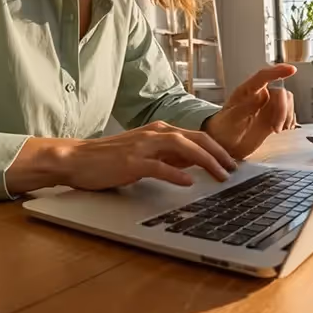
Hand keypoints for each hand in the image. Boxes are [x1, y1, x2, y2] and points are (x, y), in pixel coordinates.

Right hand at [6, 121, 238, 193]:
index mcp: (160, 130)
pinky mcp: (131, 162)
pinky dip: (176, 174)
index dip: (218, 148)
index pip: (196, 135)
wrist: (77, 158)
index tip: (232, 162)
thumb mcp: (145, 152)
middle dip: (219, 153)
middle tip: (234, 169)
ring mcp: (143, 146)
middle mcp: (155, 133)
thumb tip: (194, 164)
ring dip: (205, 161)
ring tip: (220, 175)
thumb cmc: (110, 158)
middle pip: (196, 138)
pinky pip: (158, 166)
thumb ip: (168, 156)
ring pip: (182, 148)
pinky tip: (188, 183)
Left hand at [202, 64, 297, 158]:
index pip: (263, 76)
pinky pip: (288, 114)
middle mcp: (259, 96)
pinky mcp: (272, 118)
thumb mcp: (232, 119)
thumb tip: (262, 95)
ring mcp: (267, 107)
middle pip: (280, 93)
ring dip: (286, 116)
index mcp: (246, 92)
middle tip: (275, 128)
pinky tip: (282, 130)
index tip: (292, 70)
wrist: (225, 145)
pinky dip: (289, 121)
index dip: (278, 71)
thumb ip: (246, 107)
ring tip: (277, 130)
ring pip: (286, 102)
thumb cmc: (223, 129)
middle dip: (282, 110)